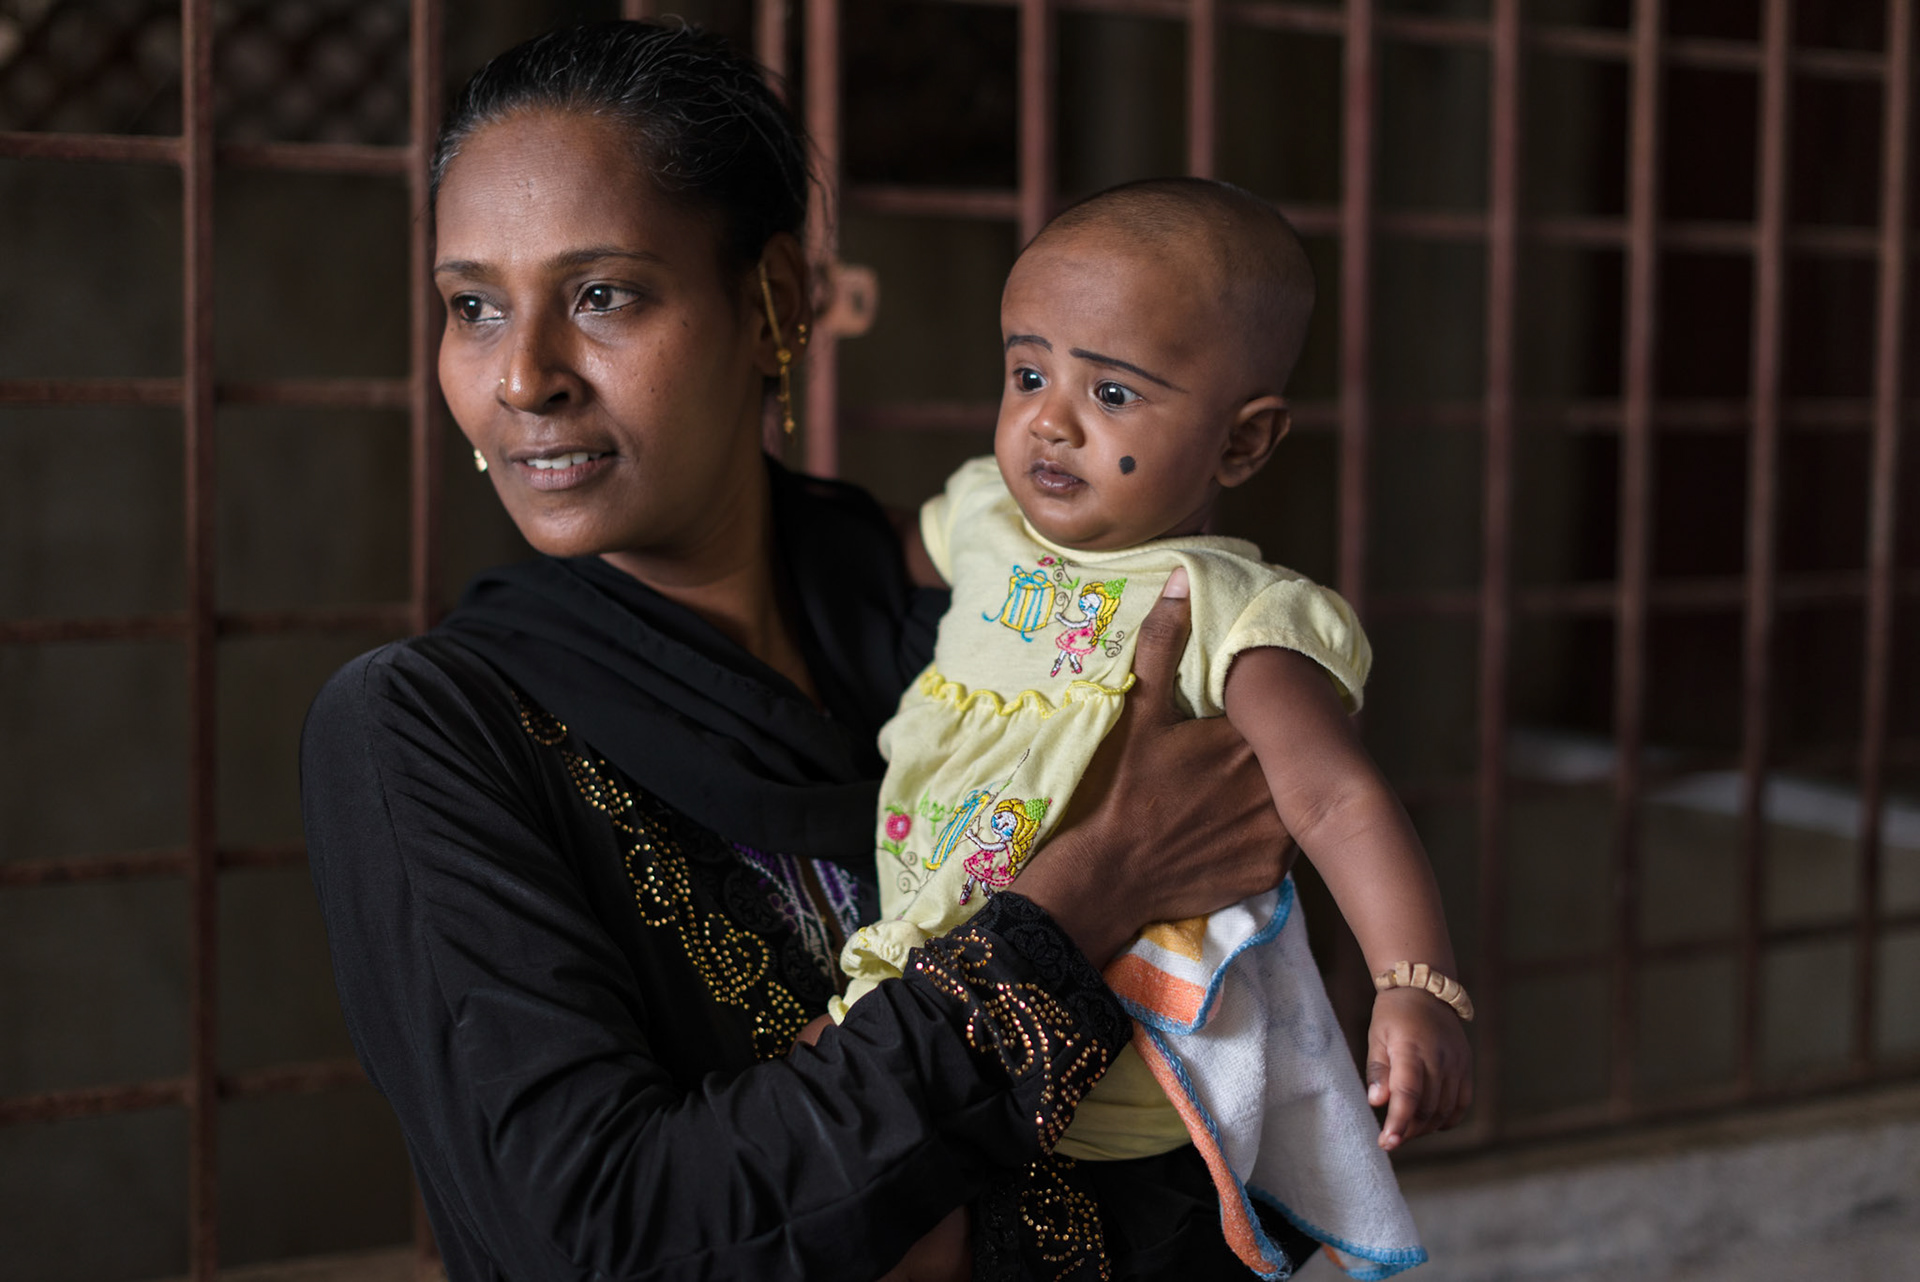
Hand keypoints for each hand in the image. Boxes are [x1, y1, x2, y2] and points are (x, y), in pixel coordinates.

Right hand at [1017, 568, 1293, 965]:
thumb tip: (1182, 582)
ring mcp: (1276, 835)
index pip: (1283, 713)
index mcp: (1247, 739)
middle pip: (1290, 758)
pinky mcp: (1270, 873)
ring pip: (1291, 800)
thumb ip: (1164, 645)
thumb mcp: (1138, 713)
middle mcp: (1273, 786)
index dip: (1269, 711)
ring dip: (1275, 792)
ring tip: (1234, 792)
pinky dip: (1264, 834)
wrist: (1107, 876)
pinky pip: (1281, 844)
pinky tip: (1230, 829)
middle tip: (1238, 755)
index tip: (1253, 712)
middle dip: (1274, 751)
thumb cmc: (1120, 788)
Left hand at [1365, 987, 1472, 1149]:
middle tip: (1391, 1139)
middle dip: (1408, 1130)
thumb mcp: (1376, 1036)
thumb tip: (1376, 1102)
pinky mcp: (1466, 1067)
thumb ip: (1377, 1071)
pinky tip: (1430, 1123)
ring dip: (1425, 1128)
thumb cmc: (1394, 1015)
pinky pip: (1462, 1103)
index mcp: (1411, 1048)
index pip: (1408, 1094)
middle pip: (1427, 1108)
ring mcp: (1457, 1063)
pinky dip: (1447, 1119)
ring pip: (1444, 1110)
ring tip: (1406, 1131)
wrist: (1426, 990)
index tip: (1387, 1143)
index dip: (1398, 1122)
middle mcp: (1439, 1058)